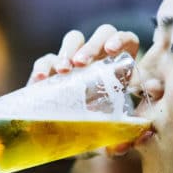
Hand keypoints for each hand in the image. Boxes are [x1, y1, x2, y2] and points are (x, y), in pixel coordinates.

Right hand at [27, 26, 141, 156]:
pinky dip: (43, 67)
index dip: (120, 39)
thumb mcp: (111, 134)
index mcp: (121, 67)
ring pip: (74, 38)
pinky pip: (46, 60)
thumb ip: (122, 138)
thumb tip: (130, 140)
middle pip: (101, 33)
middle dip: (92, 45)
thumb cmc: (98, 130)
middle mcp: (100, 58)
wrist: (69, 140)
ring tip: (64, 71)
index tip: (111, 50)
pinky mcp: (50, 70)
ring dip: (68, 50)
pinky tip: (41, 80)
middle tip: (82, 63)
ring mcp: (75, 61)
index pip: (127, 40)